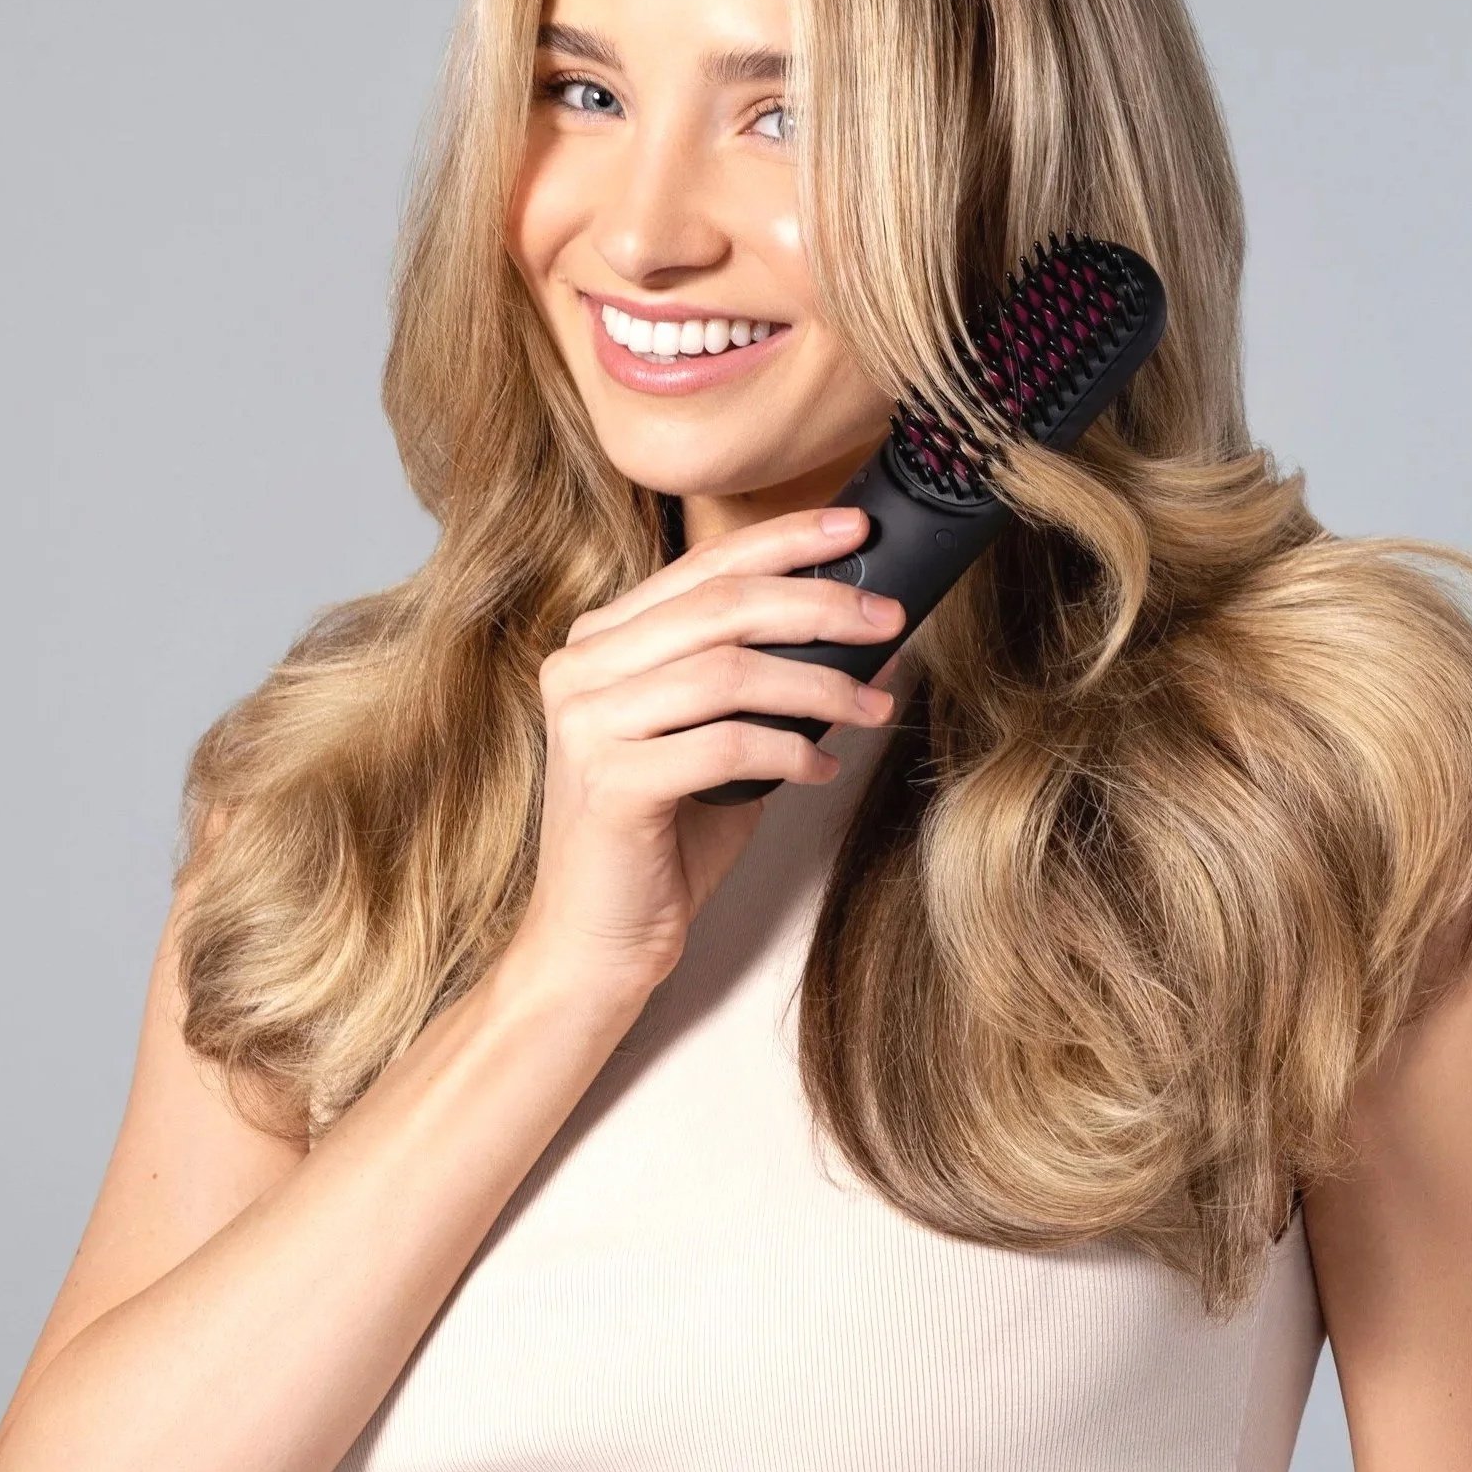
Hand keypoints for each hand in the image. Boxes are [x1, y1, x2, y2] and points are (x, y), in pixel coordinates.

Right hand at [506, 506, 906, 995]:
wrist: (594, 941)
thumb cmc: (665, 838)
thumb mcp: (726, 741)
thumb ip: (776, 684)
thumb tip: (872, 639)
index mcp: (602, 640)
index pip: (704, 567)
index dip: (785, 541)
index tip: (857, 531)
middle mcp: (582, 667)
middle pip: (721, 606)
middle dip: (819, 604)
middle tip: (889, 617)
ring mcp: (587, 723)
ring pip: (727, 671)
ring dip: (820, 685)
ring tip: (874, 708)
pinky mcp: (609, 783)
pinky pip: (724, 744)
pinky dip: (789, 751)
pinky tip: (822, 768)